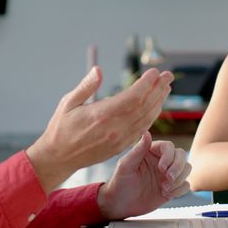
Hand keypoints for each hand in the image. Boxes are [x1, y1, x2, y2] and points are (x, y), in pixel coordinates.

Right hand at [26, 67, 172, 191]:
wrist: (59, 158)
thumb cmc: (61, 128)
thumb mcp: (68, 103)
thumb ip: (86, 86)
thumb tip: (98, 69)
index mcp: (102, 115)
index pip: (133, 97)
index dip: (147, 84)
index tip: (154, 72)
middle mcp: (114, 128)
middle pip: (144, 106)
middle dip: (158, 89)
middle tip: (168, 75)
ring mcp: (119, 139)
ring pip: (146, 118)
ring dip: (158, 102)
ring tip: (166, 88)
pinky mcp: (121, 146)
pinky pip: (142, 129)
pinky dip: (151, 116)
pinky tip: (155, 106)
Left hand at [98, 132, 191, 219]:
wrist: (121, 204)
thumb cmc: (120, 182)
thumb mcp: (126, 166)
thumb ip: (138, 150)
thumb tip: (146, 132)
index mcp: (151, 152)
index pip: (169, 147)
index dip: (169, 156)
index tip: (161, 168)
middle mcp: (162, 161)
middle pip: (181, 156)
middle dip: (178, 167)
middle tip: (169, 178)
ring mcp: (168, 174)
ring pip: (186, 169)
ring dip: (180, 179)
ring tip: (165, 188)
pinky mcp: (172, 187)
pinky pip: (185, 185)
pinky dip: (180, 190)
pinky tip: (166, 194)